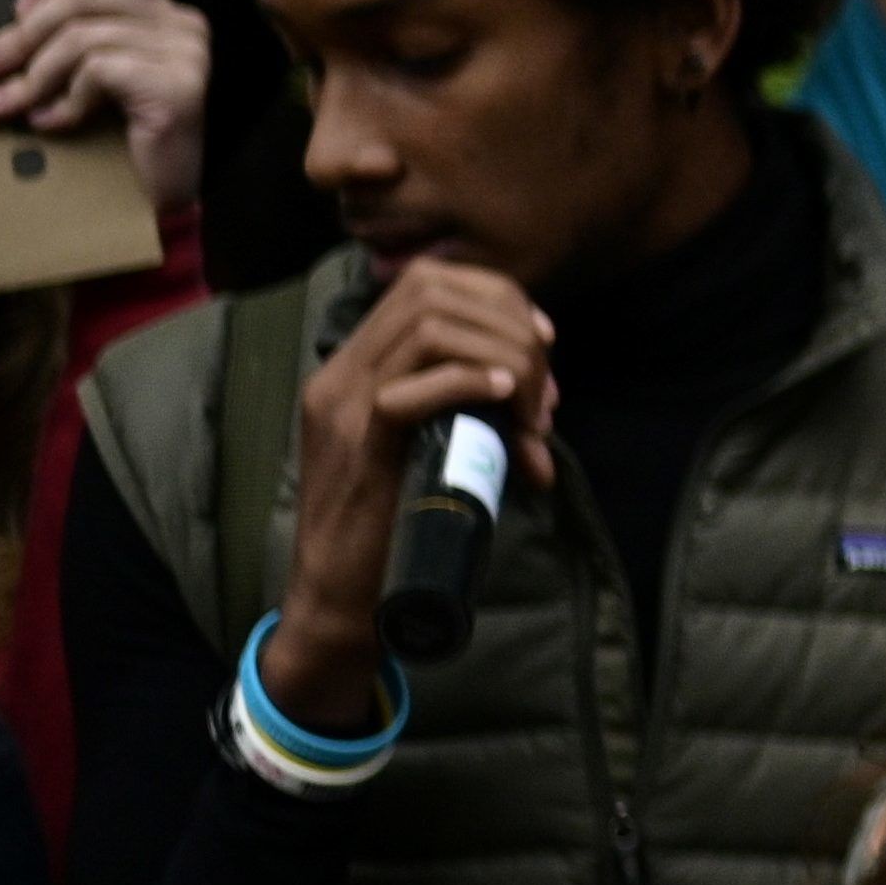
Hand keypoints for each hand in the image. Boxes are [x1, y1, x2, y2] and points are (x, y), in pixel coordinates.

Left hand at [0, 0, 217, 225]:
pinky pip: (99, 71)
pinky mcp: (179, 86)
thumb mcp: (82, 80)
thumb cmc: (112, 143)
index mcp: (157, 8)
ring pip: (81, 37)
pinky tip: (52, 125)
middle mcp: (180, 20)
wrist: (156, 205)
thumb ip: (62, 45)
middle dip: (19, 35)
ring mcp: (186, 51)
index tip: (16, 9)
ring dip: (30, 78)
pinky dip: (64, 102)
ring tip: (2, 108)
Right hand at [279, 258, 555, 665]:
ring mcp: (341, 408)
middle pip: (430, 291)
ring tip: (529, 412)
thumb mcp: (438, 447)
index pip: (425, 281)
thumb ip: (474, 409)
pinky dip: (470, 384)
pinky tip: (506, 403)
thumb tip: (545, 394)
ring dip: (500, 356)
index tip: (542, 342)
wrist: (342, 602)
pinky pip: (408, 391)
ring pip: (426, 327)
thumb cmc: (399, 529)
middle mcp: (340, 375)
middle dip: (508, 325)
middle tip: (543, 391)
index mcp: (355, 367)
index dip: (496, 296)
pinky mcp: (357, 449)